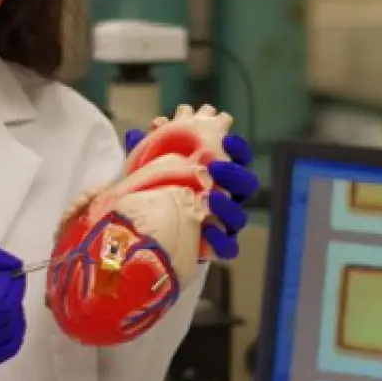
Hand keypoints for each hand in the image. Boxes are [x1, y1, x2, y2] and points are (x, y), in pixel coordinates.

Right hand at [0, 244, 26, 377]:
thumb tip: (14, 262)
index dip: (9, 283)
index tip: (11, 271)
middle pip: (4, 315)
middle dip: (15, 293)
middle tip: (13, 282)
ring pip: (10, 332)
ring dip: (17, 311)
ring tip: (8, 300)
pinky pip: (8, 349)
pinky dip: (15, 331)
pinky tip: (7, 320)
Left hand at [124, 128, 259, 260]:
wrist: (153, 234)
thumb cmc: (161, 192)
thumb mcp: (154, 170)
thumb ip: (149, 153)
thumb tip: (135, 133)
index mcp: (220, 174)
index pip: (239, 157)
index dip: (237, 147)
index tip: (226, 139)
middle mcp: (228, 197)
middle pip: (246, 185)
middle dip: (235, 175)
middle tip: (216, 167)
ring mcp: (225, 223)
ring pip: (239, 216)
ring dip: (227, 207)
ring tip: (209, 198)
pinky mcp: (218, 247)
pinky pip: (229, 247)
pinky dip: (221, 240)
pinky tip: (206, 231)